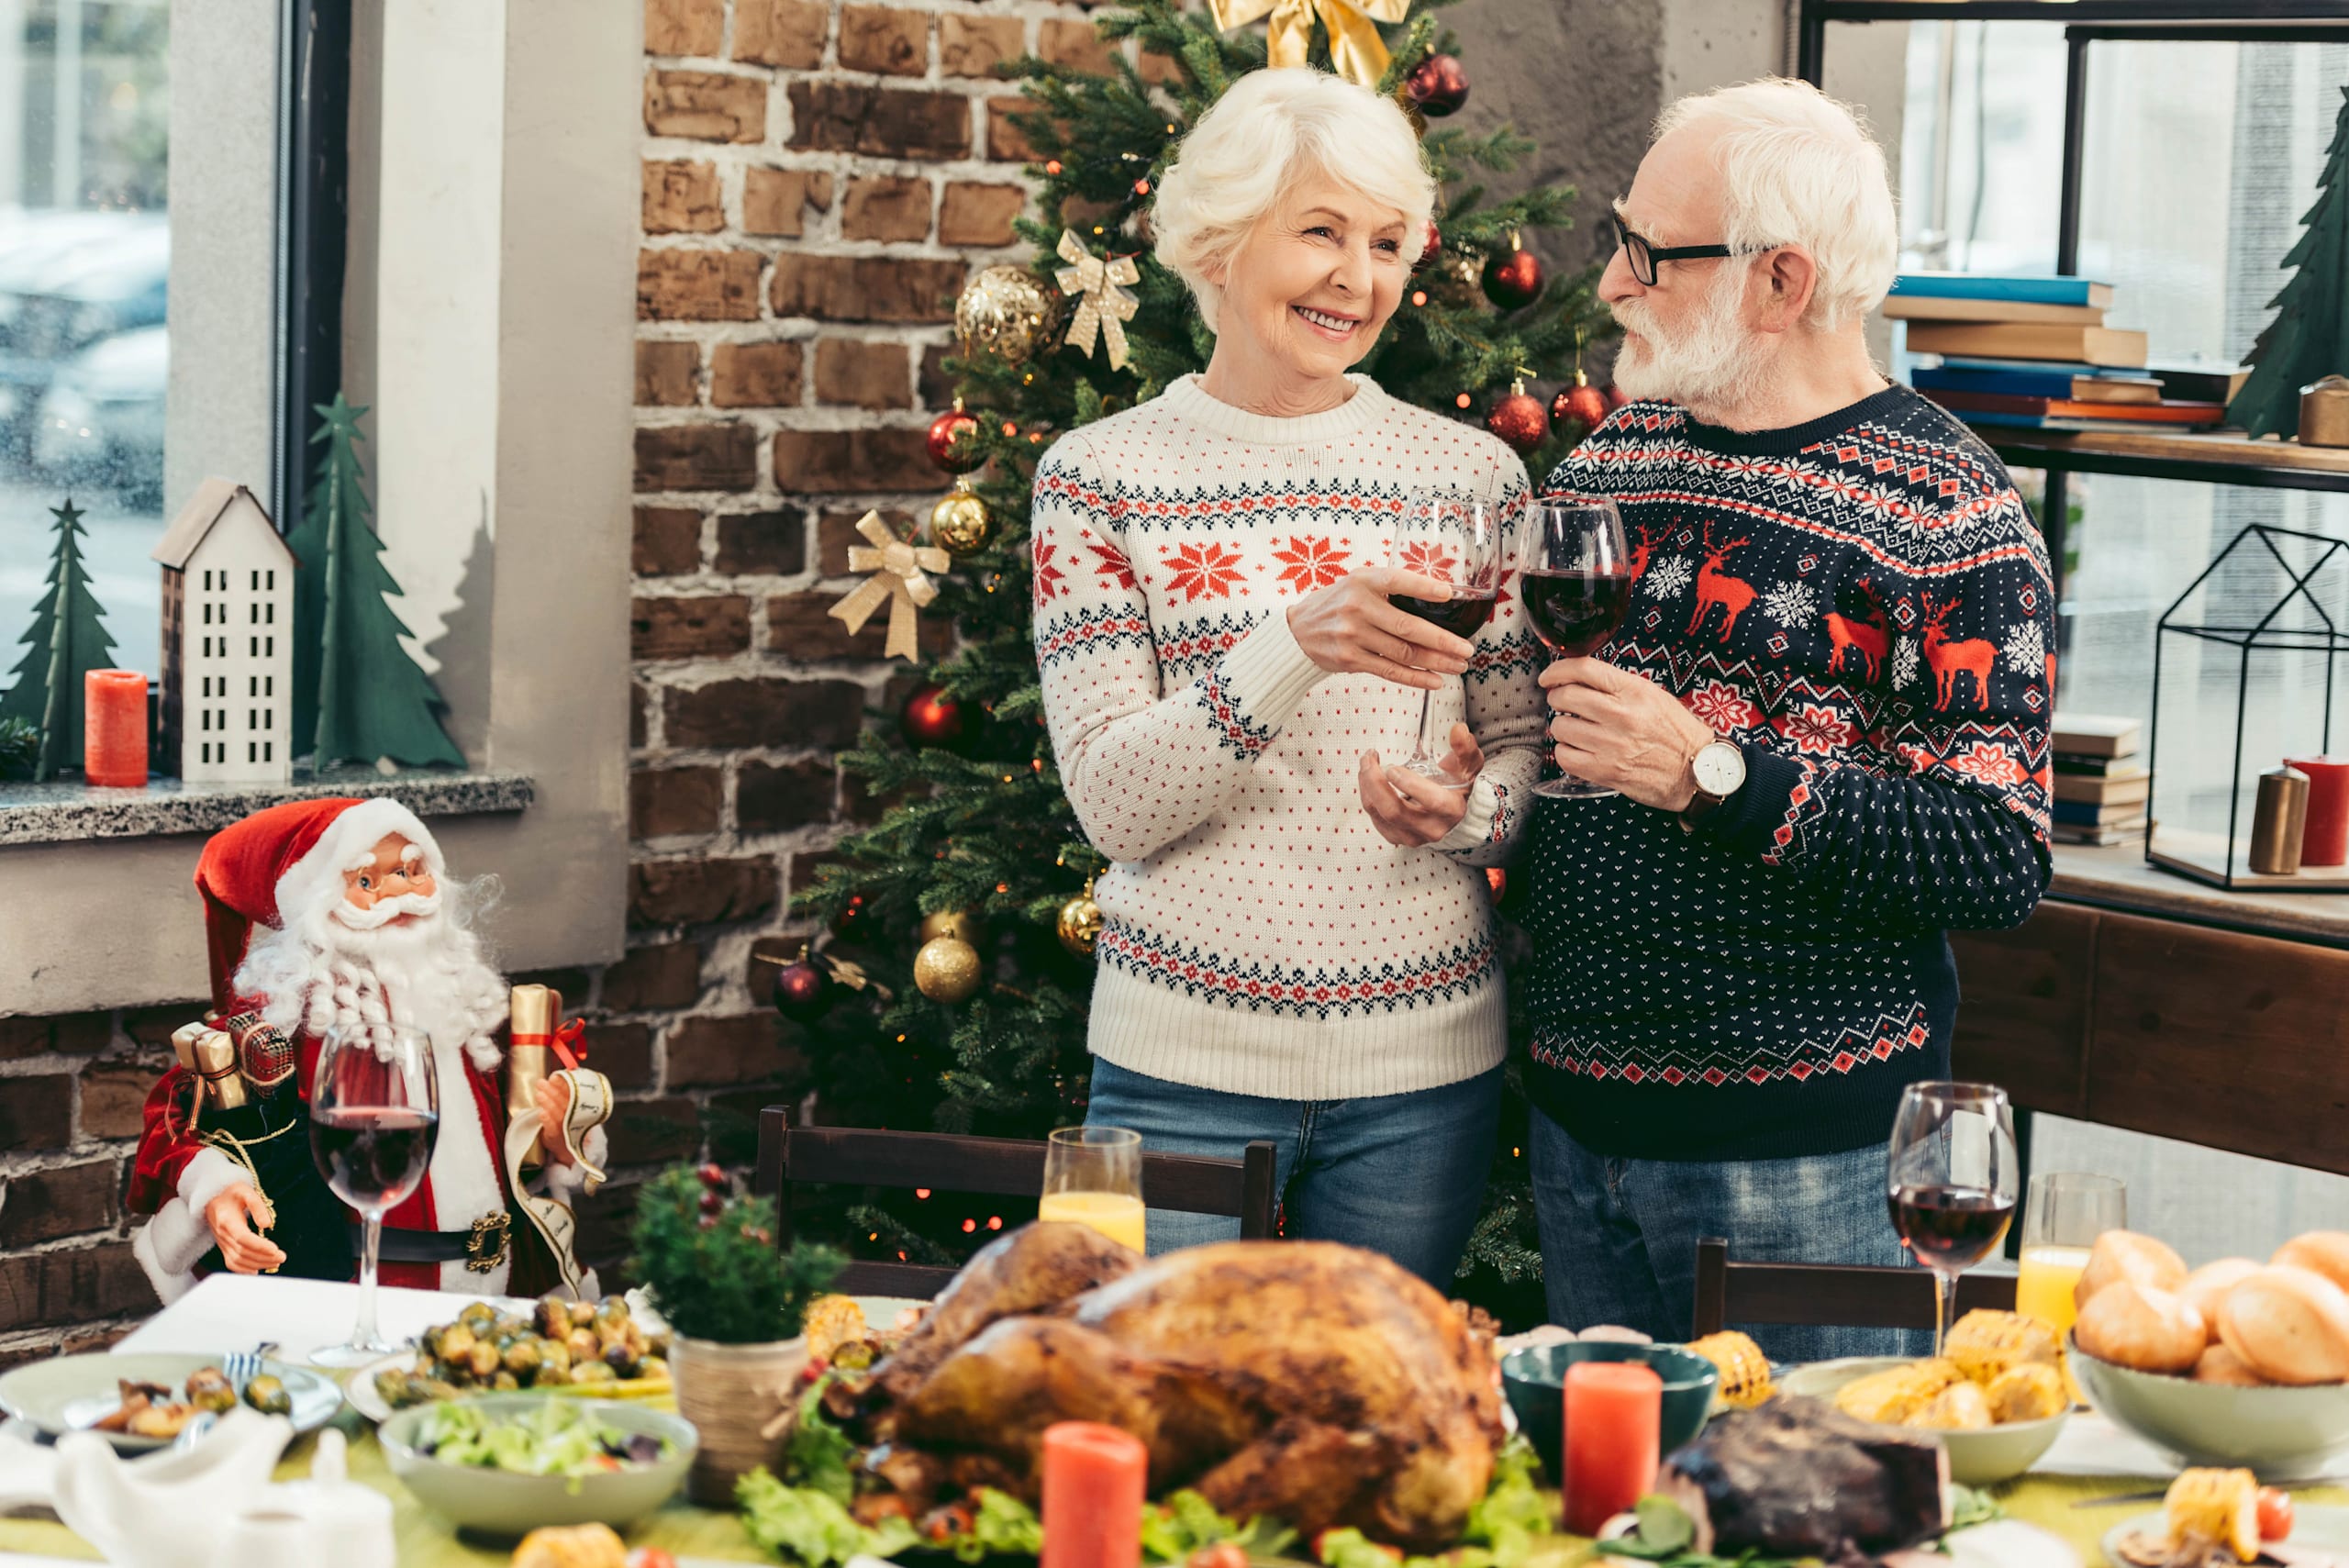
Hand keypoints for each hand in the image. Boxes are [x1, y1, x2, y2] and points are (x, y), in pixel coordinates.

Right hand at [203, 1182, 285, 1274]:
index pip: (243, 1238)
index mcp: (227, 1220)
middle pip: (242, 1252)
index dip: (259, 1246)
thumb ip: (257, 1206)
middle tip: (282, 1257)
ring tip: (276, 1262)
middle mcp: (222, 1234)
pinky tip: (257, 1270)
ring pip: (237, 1260)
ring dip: (257, 1264)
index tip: (276, 1249)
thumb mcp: (246, 1191)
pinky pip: (231, 1263)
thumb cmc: (232, 1192)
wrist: (212, 1197)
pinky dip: (244, 1270)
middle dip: (263, 1257)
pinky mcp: (223, 1246)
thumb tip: (266, 1225)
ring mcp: (221, 1242)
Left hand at [534, 1076, 575, 1166]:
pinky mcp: (556, 1137)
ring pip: (558, 1113)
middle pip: (564, 1102)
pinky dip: (547, 1120)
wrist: (567, 1147)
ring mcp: (565, 1127)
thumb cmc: (565, 1123)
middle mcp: (574, 1116)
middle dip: (552, 1091)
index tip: (555, 1077)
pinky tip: (541, 1113)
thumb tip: (560, 1075)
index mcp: (578, 1106)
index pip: (572, 1093)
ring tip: (539, 1093)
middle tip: (542, 1083)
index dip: (564, 1084)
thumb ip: (565, 1094)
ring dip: (548, 1103)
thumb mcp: (569, 1108)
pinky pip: (552, 1128)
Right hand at [1287, 567, 1473, 690]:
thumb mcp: (1358, 582)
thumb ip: (1391, 586)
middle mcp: (1357, 607)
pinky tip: (1435, 681)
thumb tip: (1441, 594)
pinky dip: (1416, 678)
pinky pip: (1390, 671)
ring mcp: (1353, 635)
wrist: (1297, 631)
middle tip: (1467, 649)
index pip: (1397, 581)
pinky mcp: (1350, 660)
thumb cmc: (1338, 603)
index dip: (1424, 588)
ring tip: (1459, 665)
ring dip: (1436, 662)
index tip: (1449, 594)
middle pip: (1408, 627)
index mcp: (1363, 580)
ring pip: (1403, 653)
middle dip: (1443, 641)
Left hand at [1359, 726, 1485, 845]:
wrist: (1448, 810)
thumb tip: (1458, 731)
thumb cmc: (1455, 784)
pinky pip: (1373, 817)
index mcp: (1451, 810)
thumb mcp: (1466, 764)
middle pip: (1394, 811)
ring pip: (1379, 813)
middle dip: (1375, 782)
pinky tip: (1368, 778)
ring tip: (1366, 763)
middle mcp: (1431, 829)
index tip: (1392, 768)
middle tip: (1369, 759)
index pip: (1431, 801)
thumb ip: (1464, 747)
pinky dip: (1367, 795)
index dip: (1409, 784)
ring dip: (1367, 785)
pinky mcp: (1395, 836)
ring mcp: (1411, 836)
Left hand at [1540, 657, 1714, 809]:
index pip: (1585, 669)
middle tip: (1562, 704)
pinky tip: (1577, 750)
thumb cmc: (1675, 733)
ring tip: (1577, 730)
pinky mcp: (1606, 770)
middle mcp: (1621, 715)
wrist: (1696, 770)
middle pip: (1565, 696)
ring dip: (1562, 727)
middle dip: (1557, 698)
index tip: (1549, 677)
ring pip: (1560, 726)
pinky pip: (1564, 756)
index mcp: (1634, 691)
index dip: (1558, 670)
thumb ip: (1618, 686)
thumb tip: (1579, 678)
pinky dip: (1565, 752)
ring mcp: (1611, 744)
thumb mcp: (1653, 696)